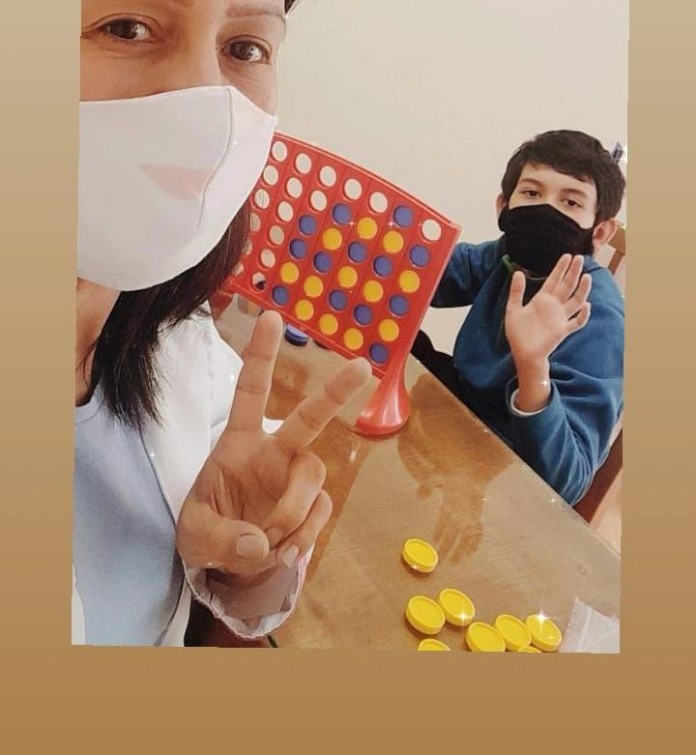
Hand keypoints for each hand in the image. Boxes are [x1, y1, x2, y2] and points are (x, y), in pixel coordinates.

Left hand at [176, 310, 370, 582]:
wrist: (229, 567)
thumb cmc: (207, 533)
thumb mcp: (194, 536)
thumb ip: (221, 538)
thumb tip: (259, 542)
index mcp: (239, 442)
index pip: (251, 391)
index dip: (261, 355)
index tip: (272, 317)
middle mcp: (274, 452)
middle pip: (309, 418)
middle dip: (335, 391)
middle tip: (361, 366)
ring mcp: (296, 478)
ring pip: (312, 479)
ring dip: (291, 514)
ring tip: (268, 542)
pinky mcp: (313, 506)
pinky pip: (318, 514)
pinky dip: (300, 537)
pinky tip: (281, 551)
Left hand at [505, 253, 591, 382]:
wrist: (522, 353)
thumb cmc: (518, 333)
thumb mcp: (513, 308)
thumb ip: (517, 291)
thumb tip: (518, 271)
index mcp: (542, 299)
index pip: (554, 280)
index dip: (561, 268)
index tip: (568, 256)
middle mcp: (554, 306)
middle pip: (567, 286)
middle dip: (573, 272)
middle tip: (580, 258)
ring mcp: (560, 318)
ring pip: (575, 301)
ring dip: (581, 290)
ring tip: (586, 277)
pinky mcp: (562, 331)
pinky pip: (576, 322)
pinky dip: (582, 315)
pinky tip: (586, 305)